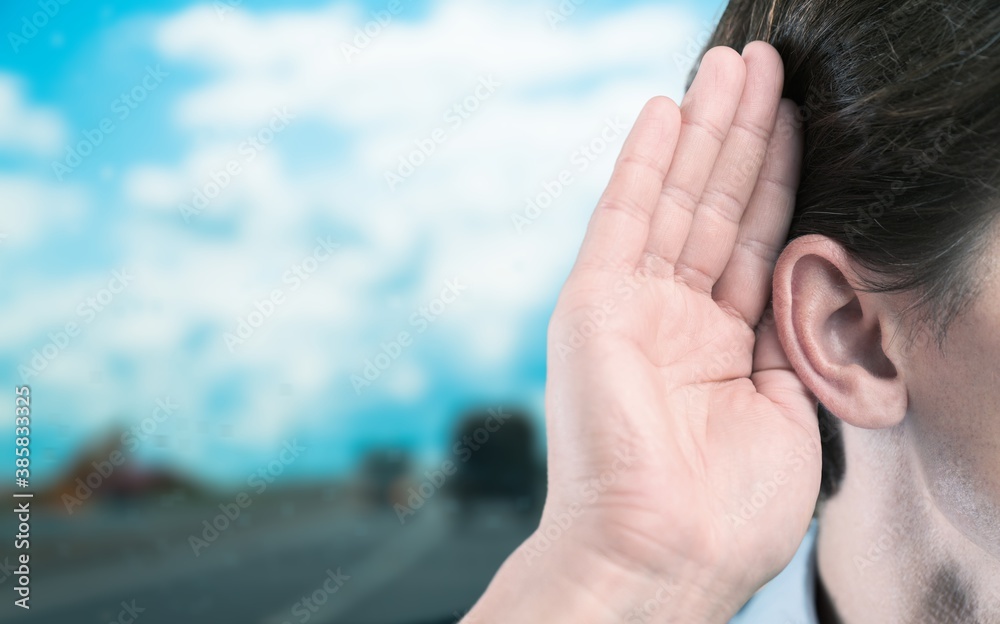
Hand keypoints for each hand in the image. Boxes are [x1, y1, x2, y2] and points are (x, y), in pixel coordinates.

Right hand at [467, 42, 819, 622]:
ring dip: (707, 130)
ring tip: (734, 65)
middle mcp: (674, 317)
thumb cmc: (729, 508)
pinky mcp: (593, 300)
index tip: (798, 120)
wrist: (664, 554)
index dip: (780, 179)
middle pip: (718, 206)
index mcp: (721, 346)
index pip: (755, 242)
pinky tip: (666, 108)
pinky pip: (622, 216)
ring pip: (678, 198)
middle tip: (765, 64)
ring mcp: (632, 305)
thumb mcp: (789, 405)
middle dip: (744, 135)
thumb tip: (809, 272)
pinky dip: (644, 160)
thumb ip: (790, 331)